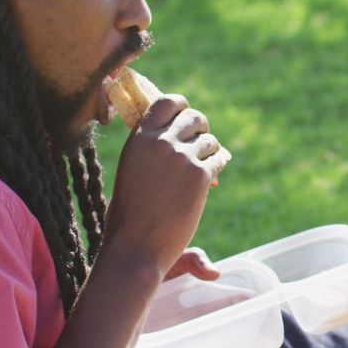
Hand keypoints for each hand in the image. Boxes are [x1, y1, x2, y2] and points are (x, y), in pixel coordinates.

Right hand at [103, 95, 231, 276]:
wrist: (136, 245)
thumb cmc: (128, 214)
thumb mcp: (131, 170)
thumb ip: (149, 148)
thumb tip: (171, 133)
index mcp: (139, 138)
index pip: (167, 102)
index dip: (181, 106)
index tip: (186, 116)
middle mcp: (161, 142)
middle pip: (193, 117)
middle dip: (201, 127)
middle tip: (202, 140)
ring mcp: (182, 157)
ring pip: (210, 140)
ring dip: (211, 150)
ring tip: (205, 164)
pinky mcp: (200, 175)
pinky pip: (219, 159)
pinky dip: (219, 164)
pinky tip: (214, 174)